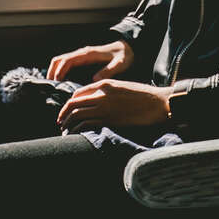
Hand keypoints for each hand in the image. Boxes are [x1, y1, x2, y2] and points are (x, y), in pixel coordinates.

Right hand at [47, 40, 134, 81]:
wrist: (129, 47)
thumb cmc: (125, 55)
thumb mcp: (120, 63)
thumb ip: (108, 70)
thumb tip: (94, 79)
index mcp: (88, 54)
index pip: (67, 60)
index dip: (59, 71)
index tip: (56, 83)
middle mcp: (82, 54)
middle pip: (59, 60)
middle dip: (52, 72)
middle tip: (50, 87)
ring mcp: (81, 56)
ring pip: (61, 61)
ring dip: (54, 71)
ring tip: (53, 87)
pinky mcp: (83, 60)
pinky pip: (67, 64)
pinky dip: (60, 71)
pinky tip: (62, 83)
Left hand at [56, 79, 173, 132]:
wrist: (158, 103)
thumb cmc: (144, 96)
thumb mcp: (122, 87)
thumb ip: (108, 92)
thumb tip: (97, 101)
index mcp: (105, 85)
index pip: (79, 93)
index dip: (70, 103)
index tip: (67, 110)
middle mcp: (101, 95)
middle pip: (74, 103)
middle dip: (64, 113)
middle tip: (60, 121)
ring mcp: (105, 108)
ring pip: (77, 114)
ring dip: (67, 123)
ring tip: (64, 130)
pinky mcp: (109, 120)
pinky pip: (86, 124)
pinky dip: (77, 129)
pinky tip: (75, 133)